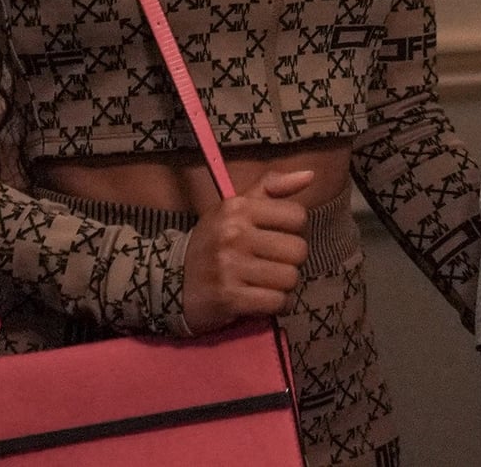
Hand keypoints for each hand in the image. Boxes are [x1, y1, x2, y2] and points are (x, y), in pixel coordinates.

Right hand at [180, 167, 313, 333]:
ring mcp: (230, 267)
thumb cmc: (214, 241)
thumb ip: (272, 187)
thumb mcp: (236, 207)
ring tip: (266, 282)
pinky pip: (276, 302)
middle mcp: (234, 234)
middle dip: (290, 261)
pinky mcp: (229, 298)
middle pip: (298, 250)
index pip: (297, 216)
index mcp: (238, 208)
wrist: (170, 280)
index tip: (277, 237)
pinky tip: (264, 299)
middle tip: (272, 264)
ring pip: (290, 278)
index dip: (294, 230)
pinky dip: (276, 304)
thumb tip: (310, 175)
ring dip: (283, 285)